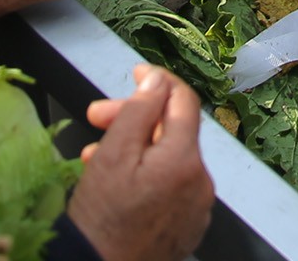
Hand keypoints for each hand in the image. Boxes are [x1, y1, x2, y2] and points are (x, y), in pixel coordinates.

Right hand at [66, 66, 213, 260]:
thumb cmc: (101, 222)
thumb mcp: (112, 155)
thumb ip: (138, 110)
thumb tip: (156, 81)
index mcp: (185, 160)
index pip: (183, 101)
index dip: (157, 81)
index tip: (137, 73)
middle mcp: (200, 182)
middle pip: (173, 131)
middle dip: (135, 118)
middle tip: (98, 116)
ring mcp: (197, 207)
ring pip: (169, 159)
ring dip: (136, 148)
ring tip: (97, 155)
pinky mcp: (188, 225)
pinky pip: (171, 186)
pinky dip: (148, 176)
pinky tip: (119, 180)